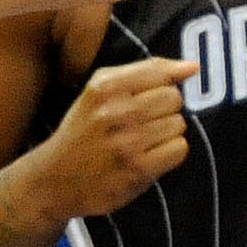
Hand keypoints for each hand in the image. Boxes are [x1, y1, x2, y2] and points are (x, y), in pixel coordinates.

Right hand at [33, 58, 197, 219]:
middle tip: (144, 123)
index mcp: (104, 87)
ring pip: (179, 124)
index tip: (151, 98)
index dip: (163, 86)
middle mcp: (115, 111)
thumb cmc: (84, 130)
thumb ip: (147, 71)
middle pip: (174, 98)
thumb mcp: (101, 89)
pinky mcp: (138, 170)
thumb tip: (192, 66)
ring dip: (167, 133)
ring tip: (143, 141)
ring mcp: (127, 142)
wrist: (54, 180)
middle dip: (165, 110)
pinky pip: (179, 149)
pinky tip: (150, 156)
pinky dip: (170, 153)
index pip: (162, 73)